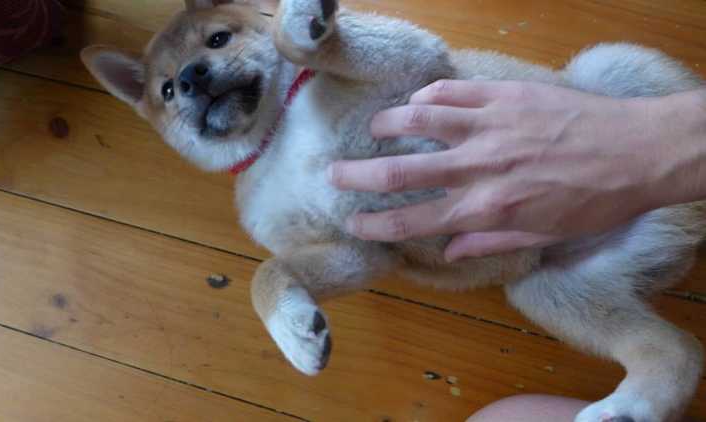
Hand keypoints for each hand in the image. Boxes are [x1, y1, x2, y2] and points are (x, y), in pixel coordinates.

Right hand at [329, 80, 691, 260]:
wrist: (638, 151)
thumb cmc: (594, 201)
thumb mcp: (545, 237)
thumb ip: (490, 243)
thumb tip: (448, 250)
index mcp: (487, 209)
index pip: (414, 220)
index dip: (376, 223)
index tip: (353, 221)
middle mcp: (479, 168)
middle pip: (401, 172)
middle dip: (358, 176)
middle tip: (333, 174)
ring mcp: (488, 127)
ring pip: (418, 121)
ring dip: (386, 126)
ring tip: (373, 130)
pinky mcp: (503, 96)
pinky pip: (450, 92)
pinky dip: (426, 98)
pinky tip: (418, 103)